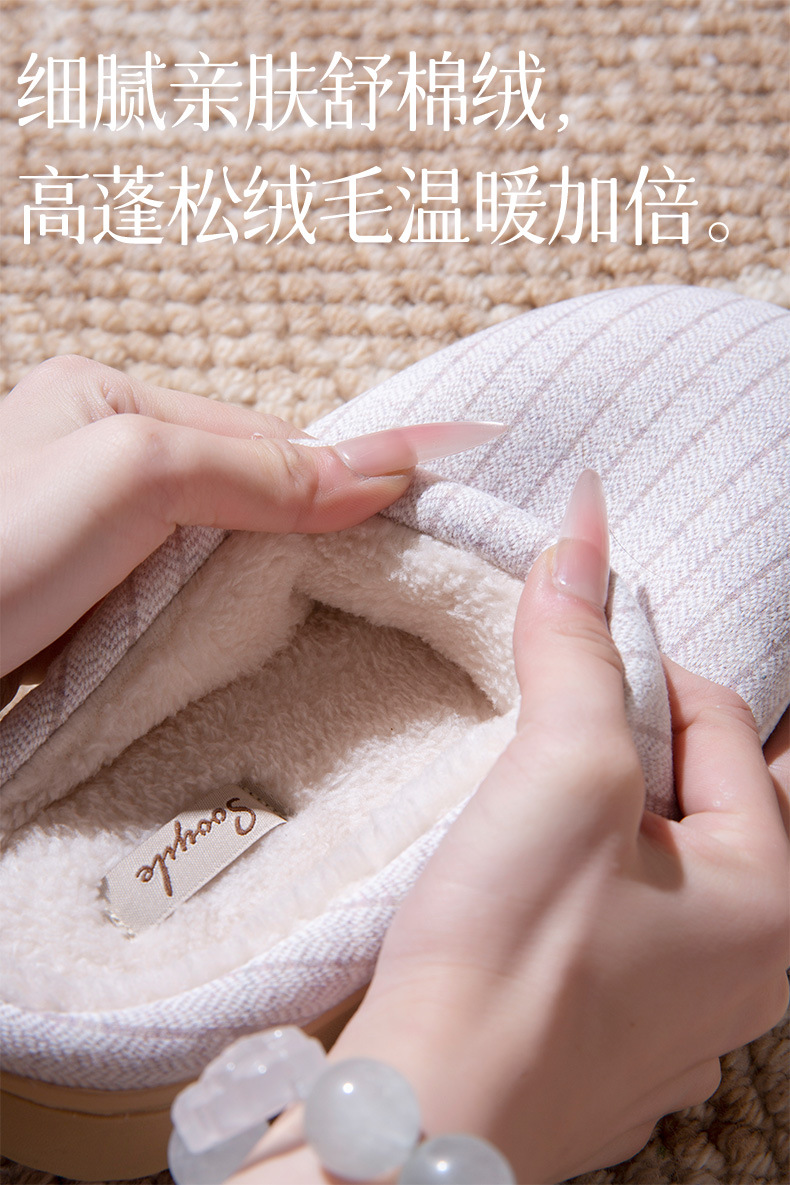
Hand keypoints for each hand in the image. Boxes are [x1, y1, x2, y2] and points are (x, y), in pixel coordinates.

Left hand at [1, 355, 497, 692]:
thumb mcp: (132, 480)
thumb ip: (256, 470)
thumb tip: (386, 468)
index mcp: (106, 399)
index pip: (259, 435)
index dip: (333, 478)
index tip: (415, 515)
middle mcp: (96, 458)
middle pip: (241, 492)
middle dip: (302, 538)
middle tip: (376, 589)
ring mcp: (88, 536)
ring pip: (213, 554)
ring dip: (262, 592)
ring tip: (325, 629)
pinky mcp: (81, 607)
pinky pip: (176, 605)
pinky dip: (218, 629)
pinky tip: (249, 653)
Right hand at [234, 471, 788, 1183]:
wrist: (424, 1115)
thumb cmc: (515, 958)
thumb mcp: (564, 775)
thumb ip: (579, 653)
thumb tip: (583, 534)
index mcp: (774, 901)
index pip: (724, 726)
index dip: (643, 668)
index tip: (572, 644)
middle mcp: (750, 964)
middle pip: (703, 792)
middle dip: (629, 739)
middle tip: (553, 725)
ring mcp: (684, 1008)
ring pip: (658, 857)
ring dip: (603, 808)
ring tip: (530, 800)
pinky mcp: (618, 1032)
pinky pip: (622, 920)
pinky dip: (582, 878)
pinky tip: (525, 881)